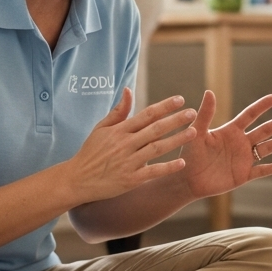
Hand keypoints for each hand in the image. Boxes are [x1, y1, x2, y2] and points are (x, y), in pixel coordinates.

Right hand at [66, 89, 197, 203]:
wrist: (77, 179)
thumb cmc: (91, 152)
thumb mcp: (101, 129)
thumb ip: (118, 111)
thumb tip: (129, 90)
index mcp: (119, 130)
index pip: (146, 114)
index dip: (164, 106)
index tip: (180, 99)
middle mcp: (125, 144)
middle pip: (154, 129)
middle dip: (175, 120)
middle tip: (193, 113)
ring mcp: (128, 162)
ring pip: (156, 148)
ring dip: (176, 140)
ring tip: (194, 132)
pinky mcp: (130, 180)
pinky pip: (152, 172)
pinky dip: (167, 167)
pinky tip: (182, 162)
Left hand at [177, 91, 271, 200]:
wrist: (186, 180)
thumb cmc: (189, 155)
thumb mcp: (197, 133)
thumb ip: (205, 114)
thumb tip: (209, 91)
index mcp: (230, 131)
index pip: (249, 115)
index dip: (261, 106)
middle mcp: (240, 143)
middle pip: (264, 130)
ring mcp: (243, 159)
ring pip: (266, 148)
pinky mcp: (243, 175)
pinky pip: (262, 170)